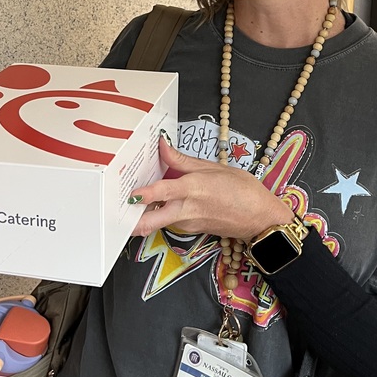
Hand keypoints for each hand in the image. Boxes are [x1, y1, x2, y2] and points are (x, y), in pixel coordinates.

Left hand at [131, 138, 294, 240]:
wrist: (261, 219)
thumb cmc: (243, 189)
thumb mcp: (214, 168)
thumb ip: (183, 160)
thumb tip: (162, 146)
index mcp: (194, 188)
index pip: (164, 191)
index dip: (145, 193)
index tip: (130, 193)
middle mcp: (188, 209)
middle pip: (153, 221)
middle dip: (133, 221)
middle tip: (115, 213)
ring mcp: (189, 222)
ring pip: (159, 222)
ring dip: (145, 216)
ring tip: (132, 203)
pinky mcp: (192, 230)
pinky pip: (171, 222)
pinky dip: (161, 214)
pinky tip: (158, 204)